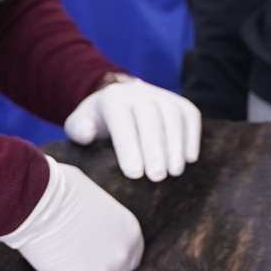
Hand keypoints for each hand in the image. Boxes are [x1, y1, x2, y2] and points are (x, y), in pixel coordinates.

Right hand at [0, 157, 142, 270]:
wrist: (38, 200)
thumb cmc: (61, 190)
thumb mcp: (98, 202)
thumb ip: (106, 223)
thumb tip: (95, 229)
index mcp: (131, 234)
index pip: (128, 261)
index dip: (107, 260)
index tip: (90, 255)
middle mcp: (123, 257)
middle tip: (74, 261)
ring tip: (63, 270)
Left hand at [62, 75, 201, 180]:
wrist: (119, 101)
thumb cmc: (97, 123)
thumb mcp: (79, 124)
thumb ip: (78, 130)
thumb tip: (88, 133)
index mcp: (112, 99)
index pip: (122, 120)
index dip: (129, 146)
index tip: (133, 174)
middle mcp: (139, 93)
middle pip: (150, 118)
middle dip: (155, 148)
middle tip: (156, 177)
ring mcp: (163, 96)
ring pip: (173, 116)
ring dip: (176, 145)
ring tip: (175, 172)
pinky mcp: (181, 103)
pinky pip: (190, 116)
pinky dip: (192, 137)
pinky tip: (189, 159)